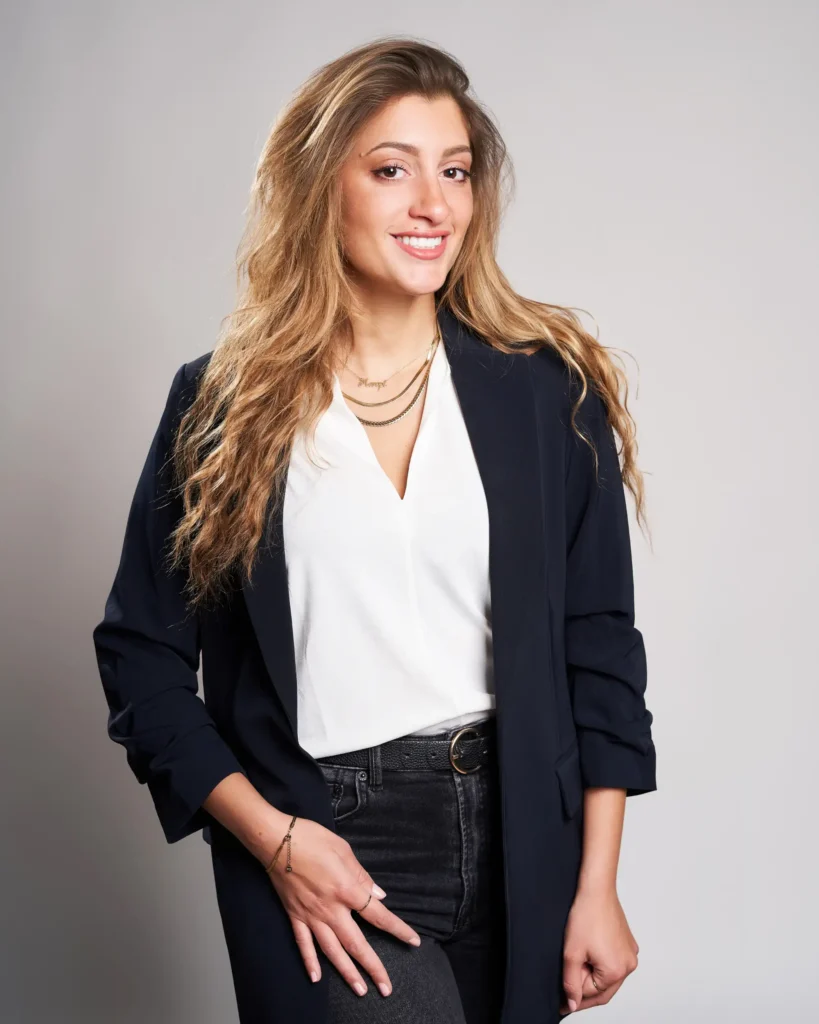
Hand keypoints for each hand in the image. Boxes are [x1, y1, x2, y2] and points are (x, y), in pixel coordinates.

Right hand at [261, 813, 421, 998]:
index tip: (413, 941)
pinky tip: (316, 978)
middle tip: (386, 988)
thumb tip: (379, 896)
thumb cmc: (312, 839)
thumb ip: (363, 876)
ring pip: (332, 951)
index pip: (378, 915)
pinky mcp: (294, 916)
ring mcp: (311, 916)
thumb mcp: (344, 850)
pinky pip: (303, 944)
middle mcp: (331, 909)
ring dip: (347, 972)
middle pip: (357, 943)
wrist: (277, 840)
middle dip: (373, 967)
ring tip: (360, 990)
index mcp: (347, 890)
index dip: (397, 929)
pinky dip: (309, 962)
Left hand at [560, 887, 639, 1014]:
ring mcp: (630, 954)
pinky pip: (614, 963)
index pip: (591, 994)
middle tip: (565, 994)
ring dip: (593, 979)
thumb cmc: (585, 916)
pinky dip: (601, 966)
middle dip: (584, 992)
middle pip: (603, 990)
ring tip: (576, 970)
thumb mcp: (572, 953)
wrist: (597, 889)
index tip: (560, 1000)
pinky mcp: (628, 944)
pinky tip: (588, 958)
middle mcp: (629, 965)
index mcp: (616, 971)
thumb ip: (571, 983)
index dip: (573, 995)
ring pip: (609, 977)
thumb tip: (572, 1004)